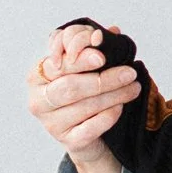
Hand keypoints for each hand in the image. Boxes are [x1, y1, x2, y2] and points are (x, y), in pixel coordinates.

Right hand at [26, 21, 139, 165]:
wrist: (86, 133)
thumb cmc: (83, 92)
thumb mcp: (84, 68)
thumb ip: (93, 47)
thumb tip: (112, 31)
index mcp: (38, 75)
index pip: (58, 65)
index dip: (80, 60)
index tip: (102, 57)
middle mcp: (38, 100)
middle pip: (71, 88)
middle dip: (104, 79)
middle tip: (129, 73)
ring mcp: (51, 123)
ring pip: (84, 107)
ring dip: (113, 96)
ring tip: (133, 88)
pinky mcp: (67, 141)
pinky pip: (90, 129)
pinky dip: (107, 117)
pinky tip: (120, 107)